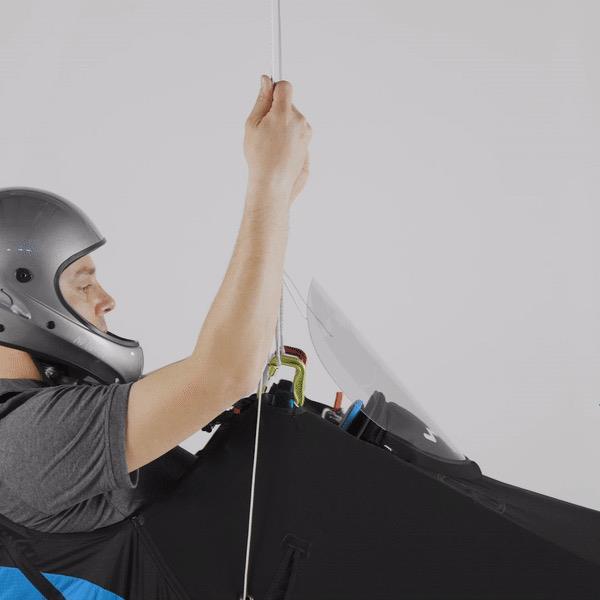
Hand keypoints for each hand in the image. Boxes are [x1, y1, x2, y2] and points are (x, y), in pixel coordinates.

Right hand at [244, 75, 311, 206]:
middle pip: (288, 104)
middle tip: (263, 129)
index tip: (267, 93)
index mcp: (284, 113)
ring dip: (282, 125)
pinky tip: (279, 151)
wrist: (273, 184)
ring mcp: (306, 134)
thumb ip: (261, 100)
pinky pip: (297, 133)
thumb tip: (266, 81)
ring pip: (293, 120)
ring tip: (271, 143)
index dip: (274, 88)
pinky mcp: (307, 144)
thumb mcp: (253, 124)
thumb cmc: (260, 157)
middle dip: (276, 111)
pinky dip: (288, 138)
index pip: (285, 86)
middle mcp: (300, 121)